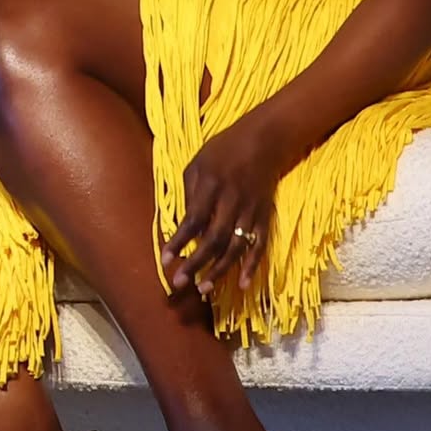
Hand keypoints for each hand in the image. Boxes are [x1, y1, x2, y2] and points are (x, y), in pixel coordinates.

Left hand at [160, 119, 285, 295]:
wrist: (264, 140)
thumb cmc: (222, 150)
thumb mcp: (197, 163)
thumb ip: (189, 193)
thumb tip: (184, 225)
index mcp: (211, 184)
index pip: (193, 220)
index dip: (179, 241)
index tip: (165, 260)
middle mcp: (232, 200)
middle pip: (213, 238)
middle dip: (196, 263)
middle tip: (180, 283)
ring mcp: (251, 210)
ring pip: (236, 247)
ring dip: (219, 270)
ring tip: (203, 289)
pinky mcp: (266, 216)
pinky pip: (260, 245)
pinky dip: (253, 266)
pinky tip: (243, 284)